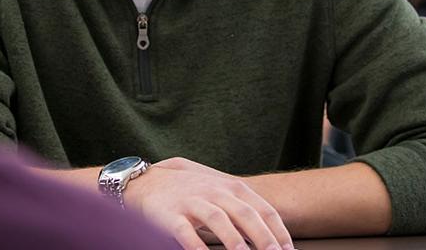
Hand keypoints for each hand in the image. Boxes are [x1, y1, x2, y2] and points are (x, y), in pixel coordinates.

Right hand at [124, 157, 292, 249]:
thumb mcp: (219, 193)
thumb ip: (243, 209)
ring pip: (218, 219)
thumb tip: (271, 238)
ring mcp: (192, 202)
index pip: (263, 210)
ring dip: (234, 240)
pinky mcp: (170, 215)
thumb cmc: (190, 192)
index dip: (279, 232)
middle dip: (264, 239)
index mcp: (231, 188)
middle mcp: (214, 192)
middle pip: (245, 214)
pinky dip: (196, 247)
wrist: (146, 182)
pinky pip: (185, 232)